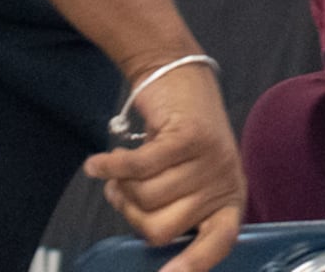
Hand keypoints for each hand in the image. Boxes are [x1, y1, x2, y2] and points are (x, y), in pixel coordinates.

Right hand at [85, 58, 242, 271]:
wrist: (177, 72)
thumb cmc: (175, 133)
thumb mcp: (185, 175)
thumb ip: (175, 206)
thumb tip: (148, 239)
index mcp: (228, 200)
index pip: (218, 244)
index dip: (191, 265)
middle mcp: (225, 181)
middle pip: (162, 229)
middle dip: (131, 214)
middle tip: (123, 192)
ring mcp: (211, 158)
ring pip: (146, 198)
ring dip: (121, 185)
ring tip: (118, 166)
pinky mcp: (188, 136)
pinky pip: (138, 168)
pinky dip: (110, 167)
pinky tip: (96, 163)